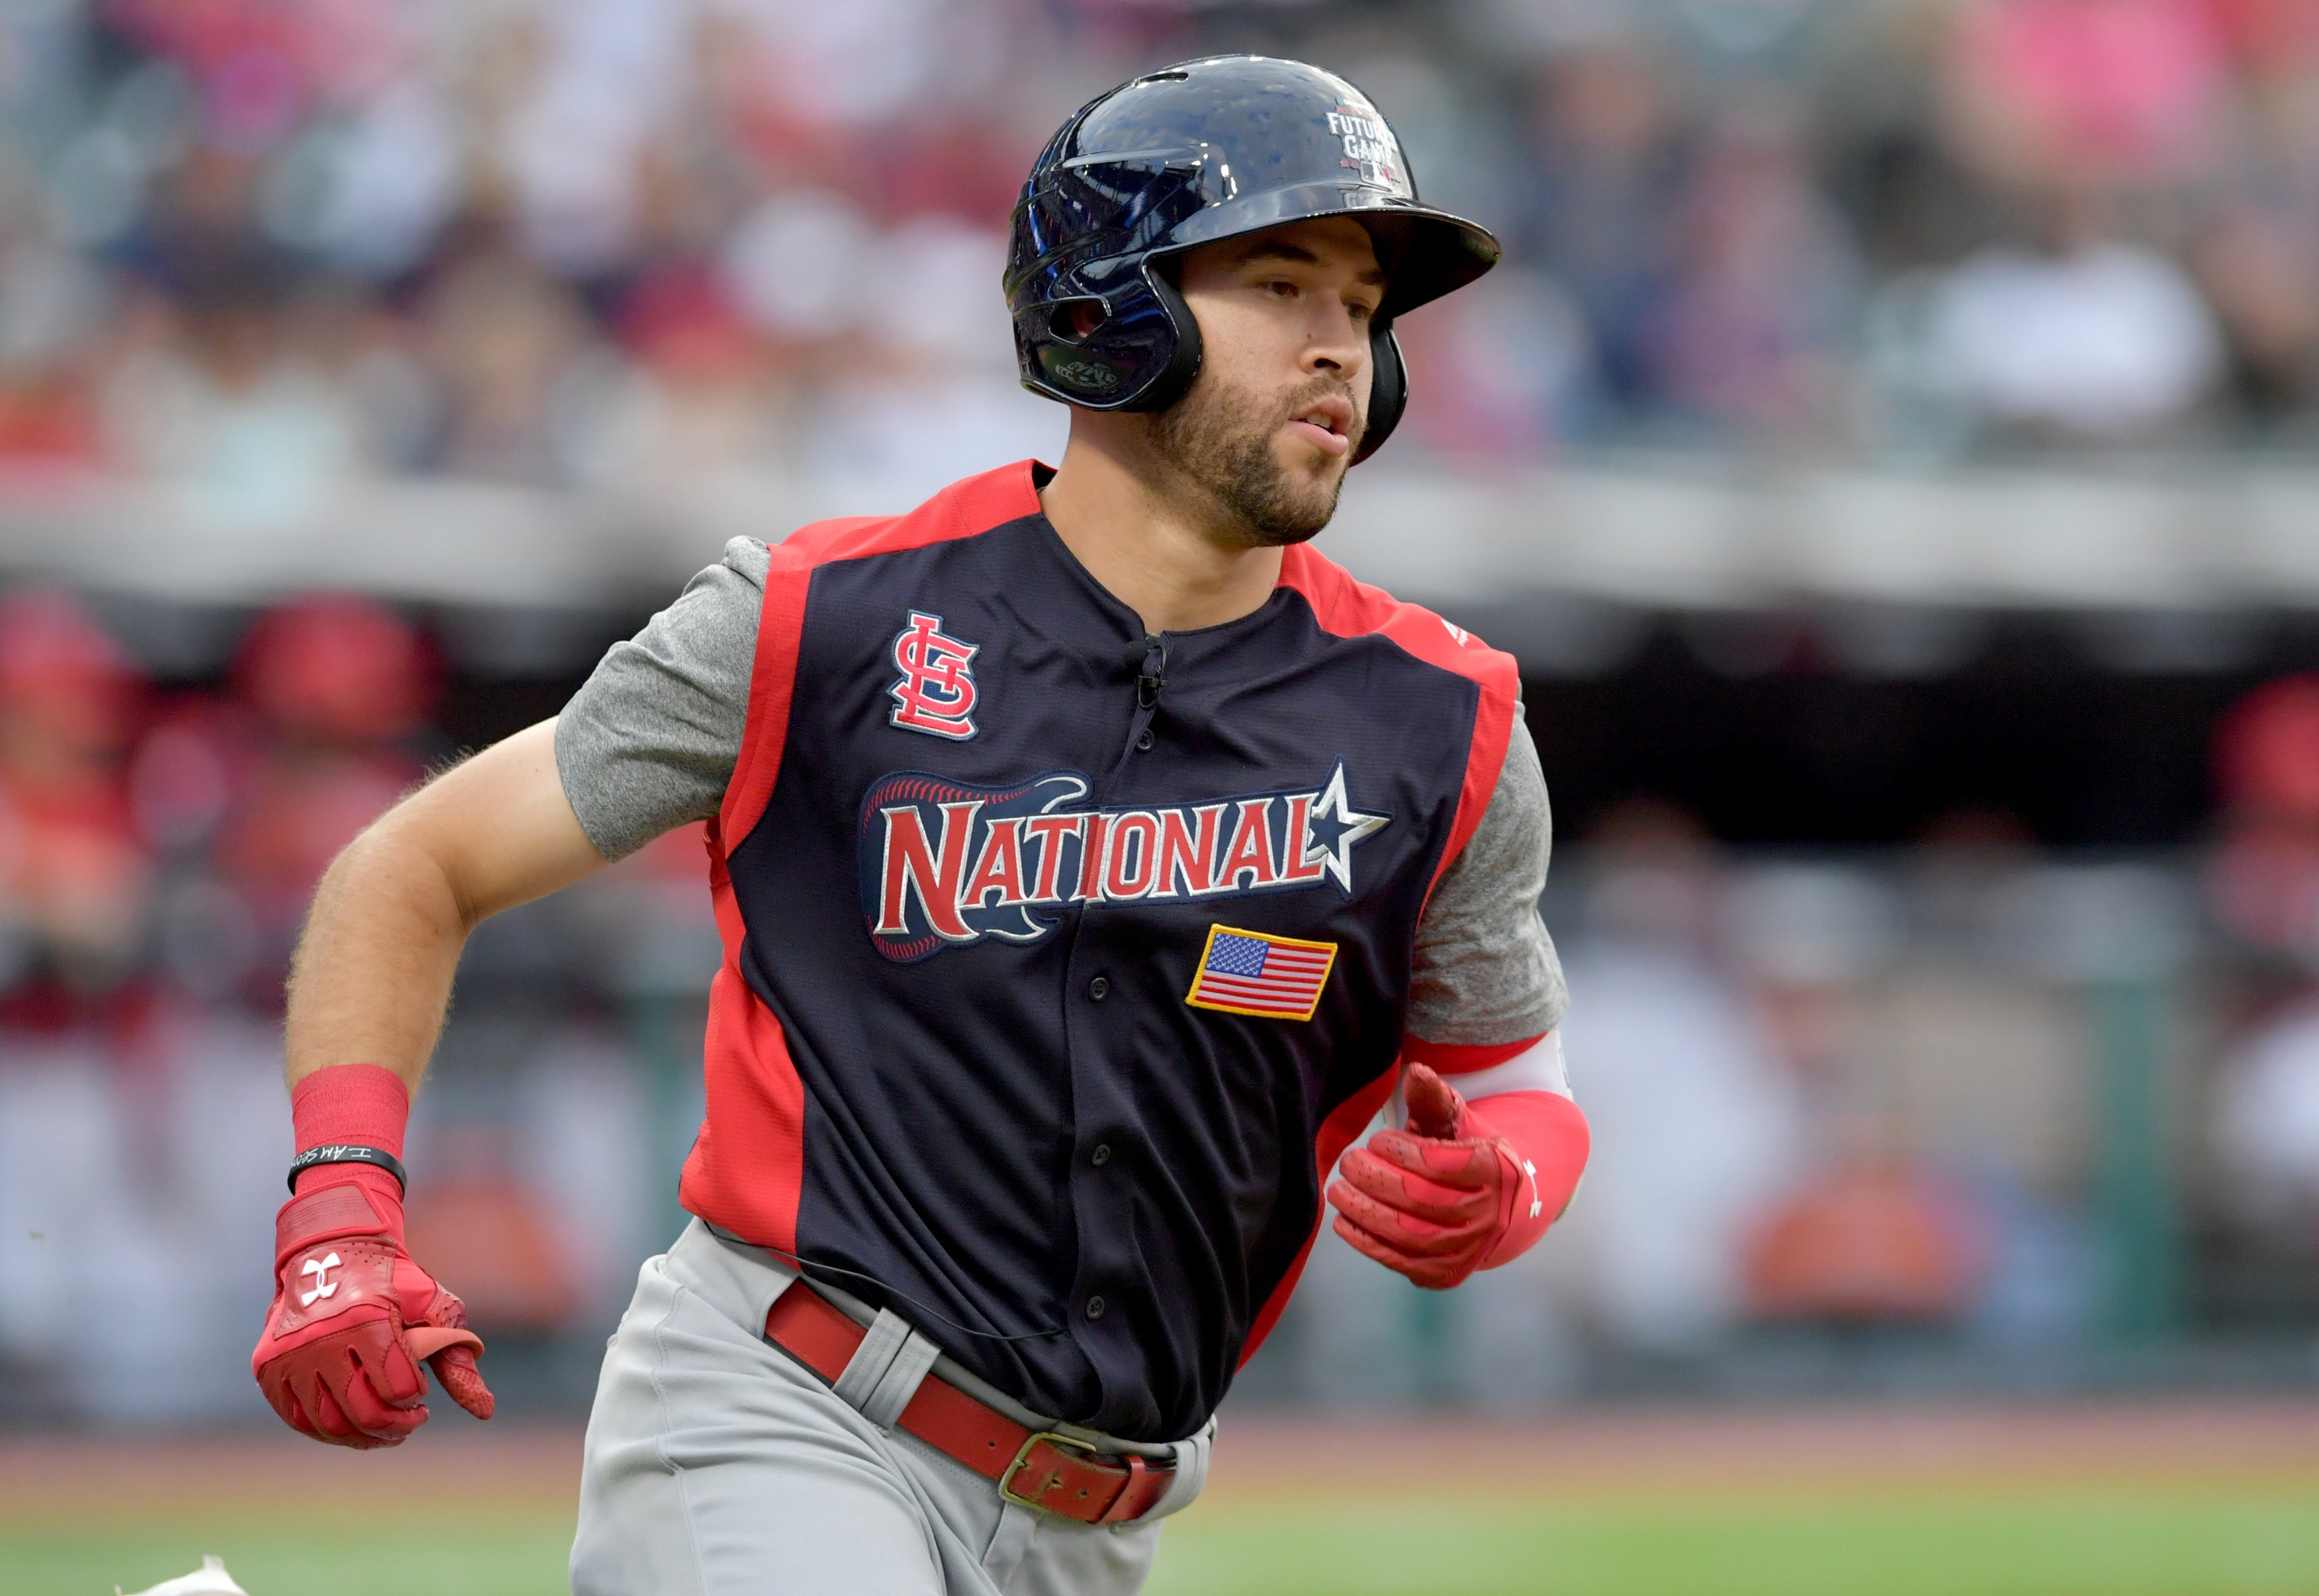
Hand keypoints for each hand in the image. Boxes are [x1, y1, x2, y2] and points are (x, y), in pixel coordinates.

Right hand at [252, 1175, 492, 1446]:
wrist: (331, 1249)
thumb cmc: (391, 1280)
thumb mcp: (432, 1305)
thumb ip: (456, 1355)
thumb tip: (485, 1411)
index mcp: (366, 1319)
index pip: (398, 1388)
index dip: (416, 1398)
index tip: (422, 1392)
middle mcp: (321, 1339)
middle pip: (363, 1412)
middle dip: (395, 1427)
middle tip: (410, 1421)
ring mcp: (289, 1355)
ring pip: (328, 1423)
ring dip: (362, 1436)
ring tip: (384, 1427)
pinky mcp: (268, 1367)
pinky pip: (296, 1418)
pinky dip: (327, 1429)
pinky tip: (351, 1422)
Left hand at [1326, 1062, 1527, 1289]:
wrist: (1492, 1206)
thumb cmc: (1464, 1154)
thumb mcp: (1456, 1122)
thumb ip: (1433, 1098)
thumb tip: (1416, 1072)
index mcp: (1496, 1171)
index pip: (1442, 1163)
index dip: (1402, 1151)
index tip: (1378, 1140)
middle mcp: (1488, 1215)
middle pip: (1421, 1199)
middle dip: (1375, 1178)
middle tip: (1348, 1162)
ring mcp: (1468, 1250)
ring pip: (1409, 1234)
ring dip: (1364, 1211)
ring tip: (1337, 1189)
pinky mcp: (1445, 1274)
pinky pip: (1401, 1261)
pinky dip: (1367, 1243)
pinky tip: (1344, 1221)